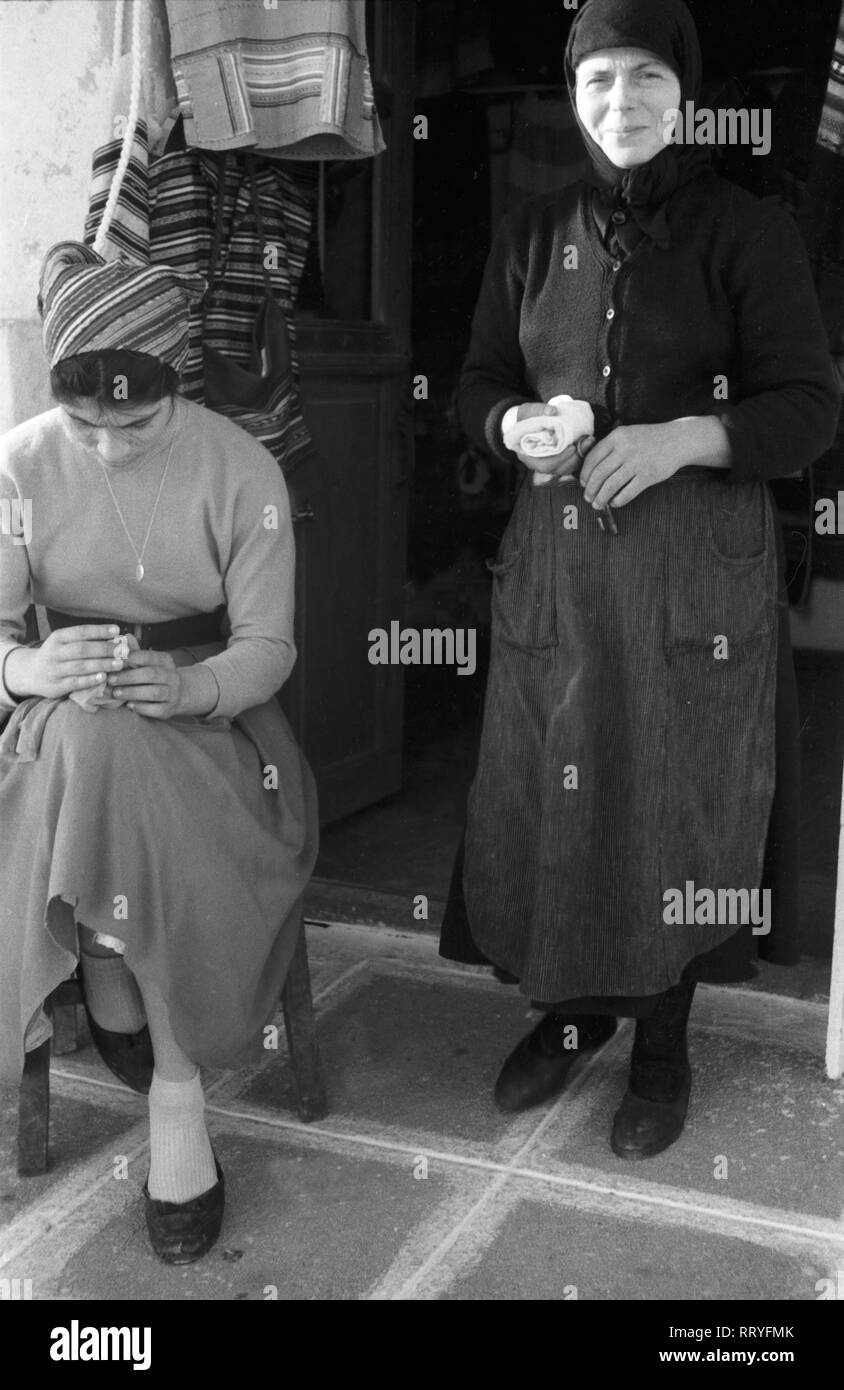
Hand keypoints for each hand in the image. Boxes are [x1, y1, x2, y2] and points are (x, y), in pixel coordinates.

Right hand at [4, 624, 126, 700]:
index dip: (99, 630)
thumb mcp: (64, 643)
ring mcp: (54, 670)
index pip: (80, 631)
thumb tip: (114, 636)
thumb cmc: (57, 655)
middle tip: (123, 650)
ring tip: (119, 664)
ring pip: (80, 666)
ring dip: (102, 664)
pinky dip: (90, 680)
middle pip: (83, 649)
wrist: (31, 673)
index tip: (117, 630)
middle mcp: (54, 652)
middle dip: (105, 649)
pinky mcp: (56, 686)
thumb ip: (84, 640)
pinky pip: (75, 682)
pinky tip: (103, 677)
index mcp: (58, 637)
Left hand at [106, 647, 182, 718]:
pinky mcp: (169, 709)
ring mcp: (173, 693)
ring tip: (116, 693)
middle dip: (128, 677)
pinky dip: (142, 707)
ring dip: (133, 692)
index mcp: (165, 661)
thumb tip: (122, 639)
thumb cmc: (155, 675)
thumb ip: (135, 653)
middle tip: (110, 680)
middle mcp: (171, 676)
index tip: (115, 662)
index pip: (149, 656)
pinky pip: (157, 709)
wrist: (179, 693)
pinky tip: (129, 705)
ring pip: (154, 692)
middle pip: (151, 674)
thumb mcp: (148, 662)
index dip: (132, 658)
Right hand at [509, 403, 588, 481]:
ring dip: (580, 457)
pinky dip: (579, 455)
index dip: (559, 459)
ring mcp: (548, 462)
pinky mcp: (557, 459)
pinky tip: (587, 443)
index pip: (545, 465)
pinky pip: (569, 463)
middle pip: (558, 469)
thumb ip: (539, 410)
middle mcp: (538, 463)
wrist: (527, 420)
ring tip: (589, 442)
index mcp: (528, 455)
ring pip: (565, 468)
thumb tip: (552, 410)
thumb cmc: (527, 416)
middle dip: (574, 458)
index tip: (572, 447)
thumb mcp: (530, 410)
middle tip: (586, 443)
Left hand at [578, 419, 728, 509]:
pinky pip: (627, 493)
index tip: (583, 483)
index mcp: (617, 437)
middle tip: (588, 498)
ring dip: (601, 498)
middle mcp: (625, 449)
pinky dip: (618, 500)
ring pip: (610, 486)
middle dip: (590, 489)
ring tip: (598, 504)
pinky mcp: (648, 476)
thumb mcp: (628, 434)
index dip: (585, 474)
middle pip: (599, 474)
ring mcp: (637, 463)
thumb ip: (611, 447)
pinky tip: (614, 503)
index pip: (592, 458)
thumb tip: (591, 469)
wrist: (678, 439)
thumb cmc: (650, 439)